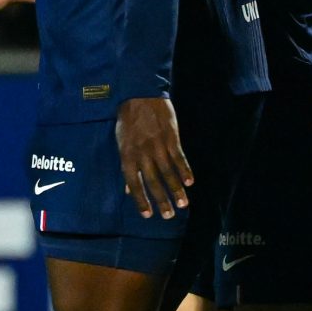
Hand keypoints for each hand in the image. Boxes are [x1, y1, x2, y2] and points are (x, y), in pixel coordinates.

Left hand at [117, 96, 191, 220]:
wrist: (139, 95)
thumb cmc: (128, 121)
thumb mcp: (121, 143)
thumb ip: (127, 166)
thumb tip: (127, 189)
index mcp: (127, 156)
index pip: (133, 183)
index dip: (140, 200)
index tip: (148, 215)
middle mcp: (142, 154)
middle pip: (153, 181)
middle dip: (161, 200)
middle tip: (169, 216)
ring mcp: (157, 146)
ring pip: (168, 173)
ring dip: (176, 190)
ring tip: (183, 204)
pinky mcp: (171, 138)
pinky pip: (179, 158)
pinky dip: (185, 170)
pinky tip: (190, 182)